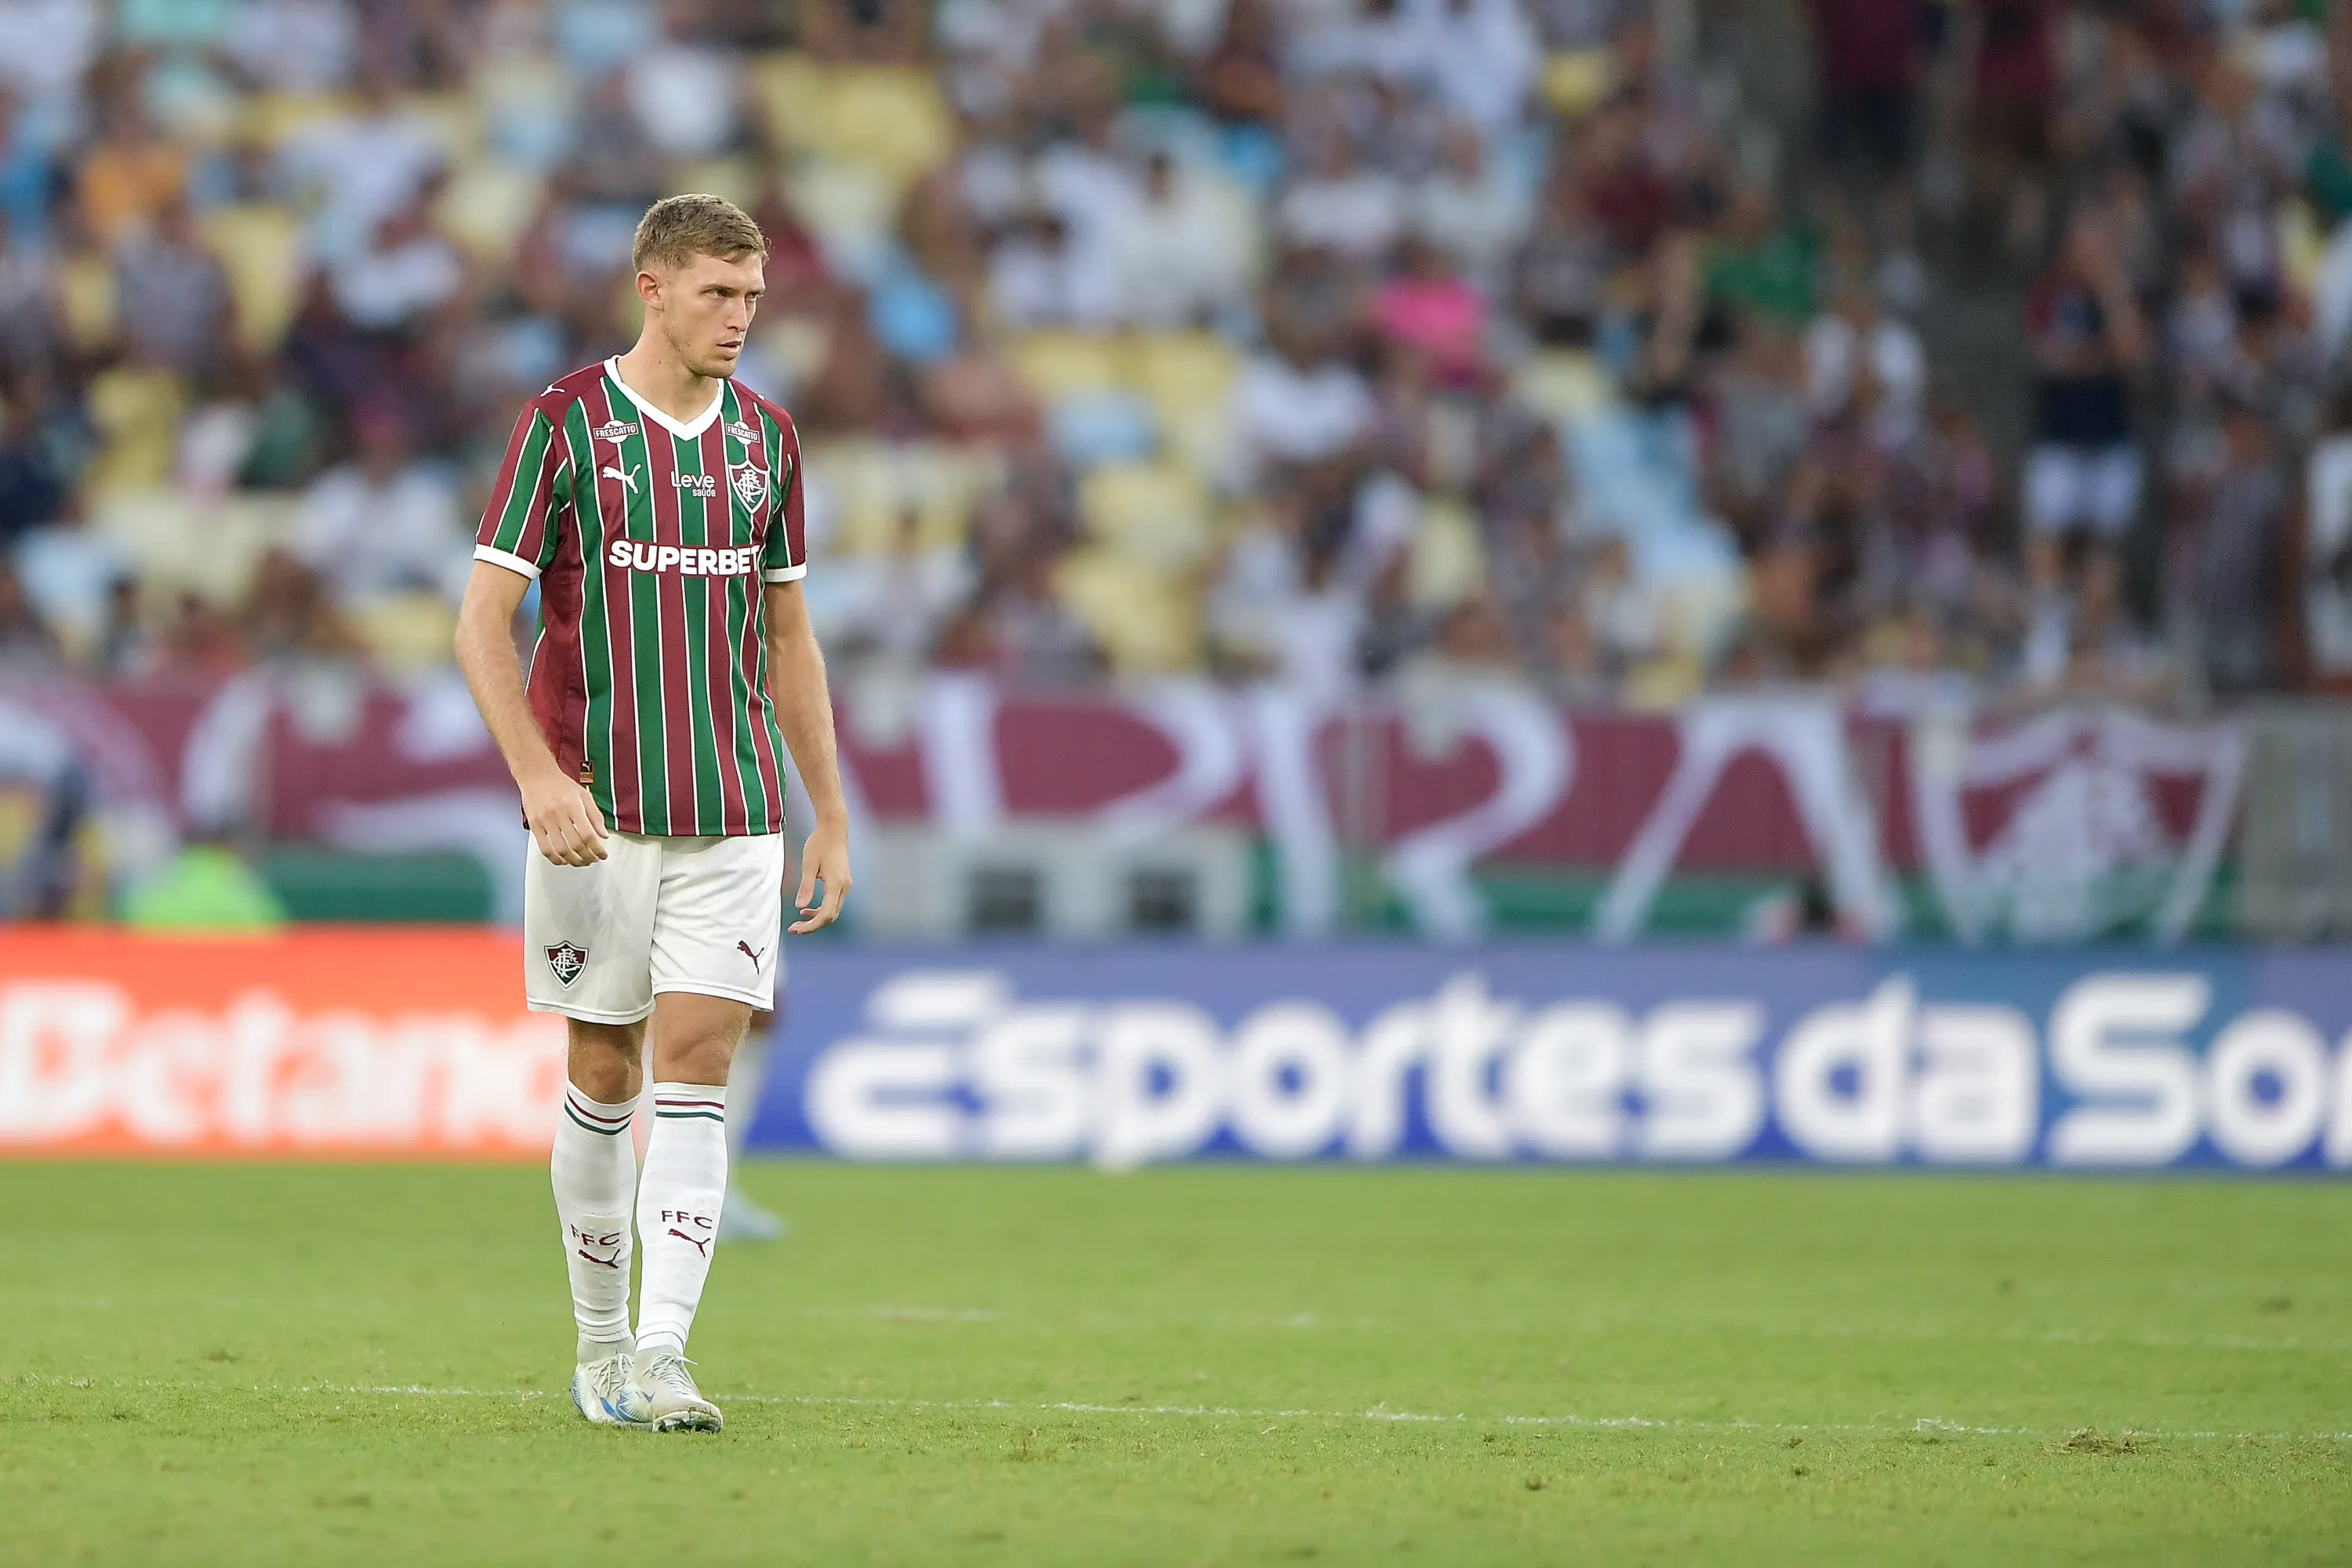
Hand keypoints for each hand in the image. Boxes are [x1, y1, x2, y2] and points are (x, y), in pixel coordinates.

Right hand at [521, 766, 608, 865]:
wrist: (536, 775)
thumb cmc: (561, 784)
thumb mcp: (584, 795)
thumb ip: (595, 815)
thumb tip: (604, 835)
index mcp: (574, 806)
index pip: (589, 834)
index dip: (598, 849)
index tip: (603, 855)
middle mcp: (559, 814)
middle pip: (576, 844)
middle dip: (588, 857)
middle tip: (593, 860)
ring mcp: (545, 821)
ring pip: (560, 850)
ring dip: (573, 861)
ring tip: (581, 862)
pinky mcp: (534, 825)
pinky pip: (544, 848)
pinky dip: (555, 859)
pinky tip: (563, 860)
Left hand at [789, 819, 850, 933]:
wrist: (834, 828)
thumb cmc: (819, 843)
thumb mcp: (808, 865)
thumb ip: (806, 887)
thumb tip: (800, 906)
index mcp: (835, 884)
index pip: (825, 915)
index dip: (811, 926)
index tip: (795, 929)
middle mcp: (844, 887)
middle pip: (830, 916)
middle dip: (812, 926)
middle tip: (794, 929)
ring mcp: (845, 885)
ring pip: (832, 911)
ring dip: (816, 918)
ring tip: (798, 921)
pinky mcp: (843, 882)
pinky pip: (833, 902)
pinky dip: (821, 909)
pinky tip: (807, 908)